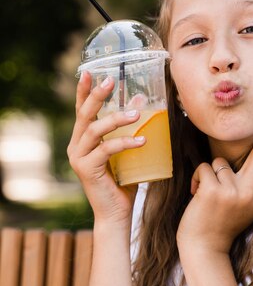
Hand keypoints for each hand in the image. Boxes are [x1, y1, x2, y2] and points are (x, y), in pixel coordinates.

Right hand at [67, 71, 145, 224]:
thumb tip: (143, 103)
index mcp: (82, 141)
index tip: (89, 71)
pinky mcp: (86, 169)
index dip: (84, 91)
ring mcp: (78, 158)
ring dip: (116, 119)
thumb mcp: (127, 152)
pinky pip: (106, 150)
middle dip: (97, 96)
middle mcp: (75, 147)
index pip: (82, 111)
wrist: (116, 214)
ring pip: (95, 130)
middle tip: (111, 81)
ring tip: (136, 114)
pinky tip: (142, 140)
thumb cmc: (123, 183)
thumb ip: (130, 130)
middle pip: (84, 115)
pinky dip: (124, 143)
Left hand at [177, 119, 252, 253]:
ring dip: (211, 174)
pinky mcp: (213, 190)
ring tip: (208, 195)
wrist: (204, 247)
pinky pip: (205, 167)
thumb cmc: (221, 225)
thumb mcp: (247, 207)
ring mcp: (232, 192)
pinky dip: (198, 178)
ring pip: (221, 162)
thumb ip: (252, 185)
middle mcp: (250, 194)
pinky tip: (197, 195)